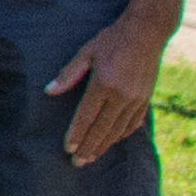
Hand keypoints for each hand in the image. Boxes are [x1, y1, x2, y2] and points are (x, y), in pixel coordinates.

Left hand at [49, 12, 169, 165]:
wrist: (146, 33)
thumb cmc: (111, 40)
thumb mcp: (86, 52)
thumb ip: (68, 73)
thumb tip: (48, 91)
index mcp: (104, 83)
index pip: (86, 116)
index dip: (77, 134)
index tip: (68, 149)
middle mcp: (122, 95)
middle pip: (102, 128)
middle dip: (89, 147)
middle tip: (77, 163)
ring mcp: (137, 99)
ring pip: (118, 129)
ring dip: (104, 145)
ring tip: (92, 158)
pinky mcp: (147, 99)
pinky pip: (134, 123)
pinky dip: (122, 135)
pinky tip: (113, 142)